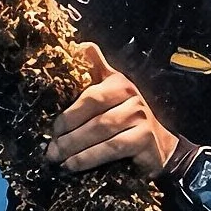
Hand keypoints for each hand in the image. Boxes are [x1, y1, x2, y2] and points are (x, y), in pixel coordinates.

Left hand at [44, 47, 177, 175]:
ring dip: (75, 147)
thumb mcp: (112, 94)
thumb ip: (97, 70)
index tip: (53, 130)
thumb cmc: (127, 121)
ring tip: (58, 158)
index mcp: (118, 82)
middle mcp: (131, 95)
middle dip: (68, 133)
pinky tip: (73, 165)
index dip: (69, 113)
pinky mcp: (144, 138)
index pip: (89, 95)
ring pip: (100, 130)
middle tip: (51, 149)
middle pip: (93, 113)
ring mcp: (140, 116)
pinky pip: (111, 147)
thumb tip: (79, 45)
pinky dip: (89, 157)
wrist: (160, 148)